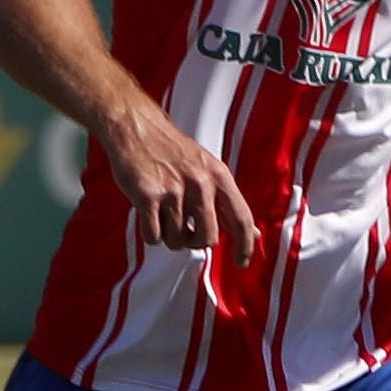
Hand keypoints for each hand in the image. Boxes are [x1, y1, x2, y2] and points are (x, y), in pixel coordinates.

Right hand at [101, 105, 257, 265]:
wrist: (136, 128)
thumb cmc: (173, 152)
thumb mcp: (209, 170)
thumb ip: (228, 202)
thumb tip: (254, 234)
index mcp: (219, 176)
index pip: (241, 219)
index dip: (245, 246)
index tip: (242, 262)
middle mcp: (200, 183)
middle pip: (208, 238)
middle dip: (195, 242)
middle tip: (186, 231)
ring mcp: (173, 190)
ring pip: (177, 241)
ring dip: (170, 237)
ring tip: (164, 215)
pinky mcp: (147, 196)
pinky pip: (154, 237)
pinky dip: (152, 234)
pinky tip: (150, 217)